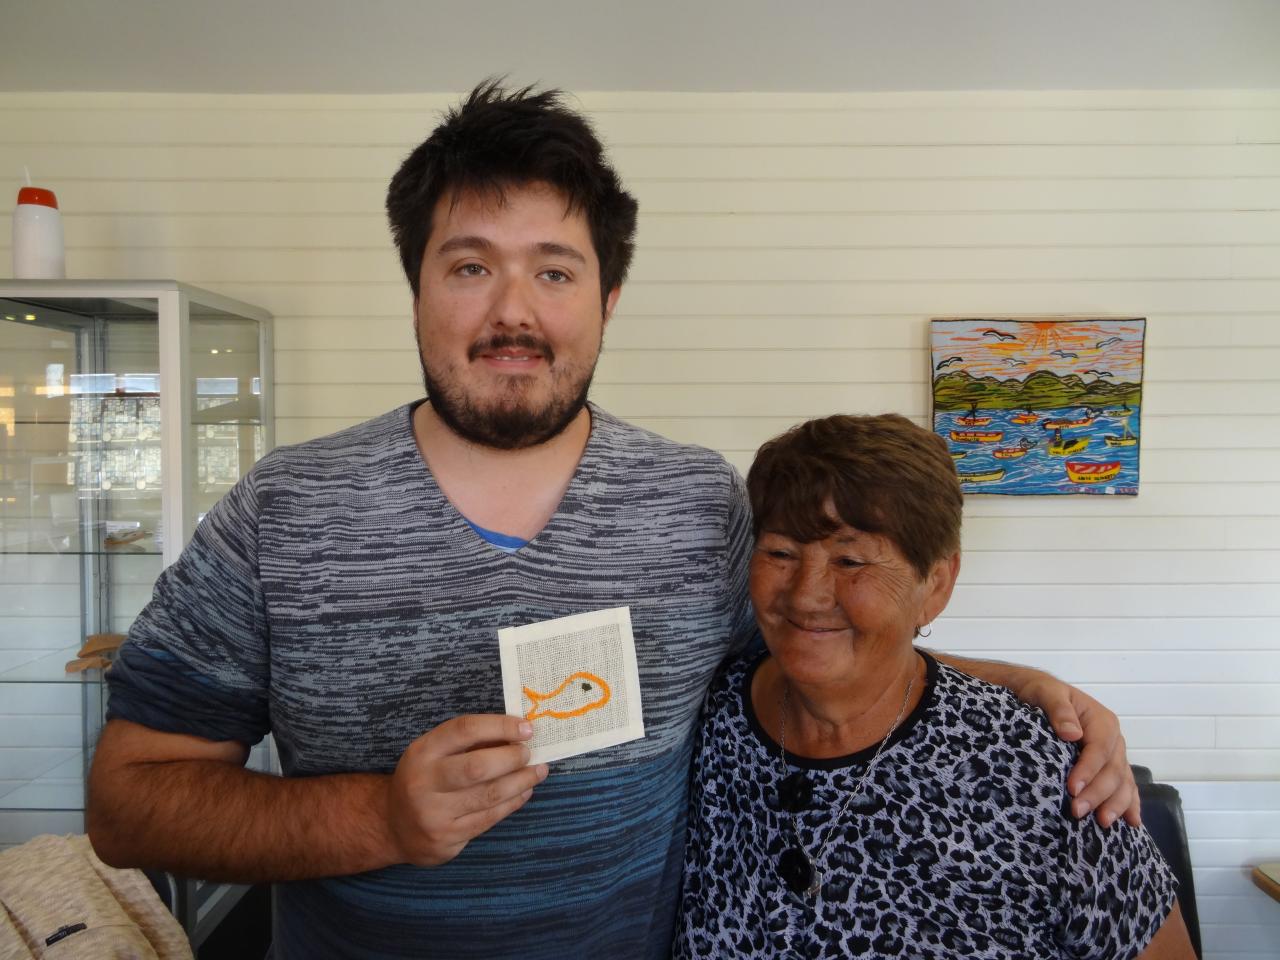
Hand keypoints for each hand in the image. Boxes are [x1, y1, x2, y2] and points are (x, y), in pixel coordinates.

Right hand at [387, 714, 548, 865]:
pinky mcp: (446, 839)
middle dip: (512, 758)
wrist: (393, 825)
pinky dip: (512, 802)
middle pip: (477, 766)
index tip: (526, 728)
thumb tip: (517, 733)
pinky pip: (488, 818)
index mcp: (422, 752)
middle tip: (529, 753)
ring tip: (538, 771)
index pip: (464, 730)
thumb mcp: (434, 754)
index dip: (499, 726)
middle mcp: (424, 783)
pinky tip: (524, 791)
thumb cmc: (424, 779)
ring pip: (488, 795)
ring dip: (521, 781)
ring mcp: (434, 814)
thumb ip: (470, 743)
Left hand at [1019, 674, 1140, 828]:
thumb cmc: (1042, 693)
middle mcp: (1113, 740)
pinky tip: (1131, 822)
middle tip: (1078, 812)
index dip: (1088, 771)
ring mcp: (1114, 755)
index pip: (1099, 750)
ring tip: (1102, 822)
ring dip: (1115, 804)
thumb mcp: (1047, 693)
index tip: (1072, 789)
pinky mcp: (1109, 767)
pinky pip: (1125, 786)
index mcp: (1102, 721)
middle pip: (1113, 770)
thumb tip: (1071, 733)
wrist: (1040, 695)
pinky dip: (1129, 803)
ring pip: (1123, 782)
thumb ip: (1059, 710)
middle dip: (1098, 793)